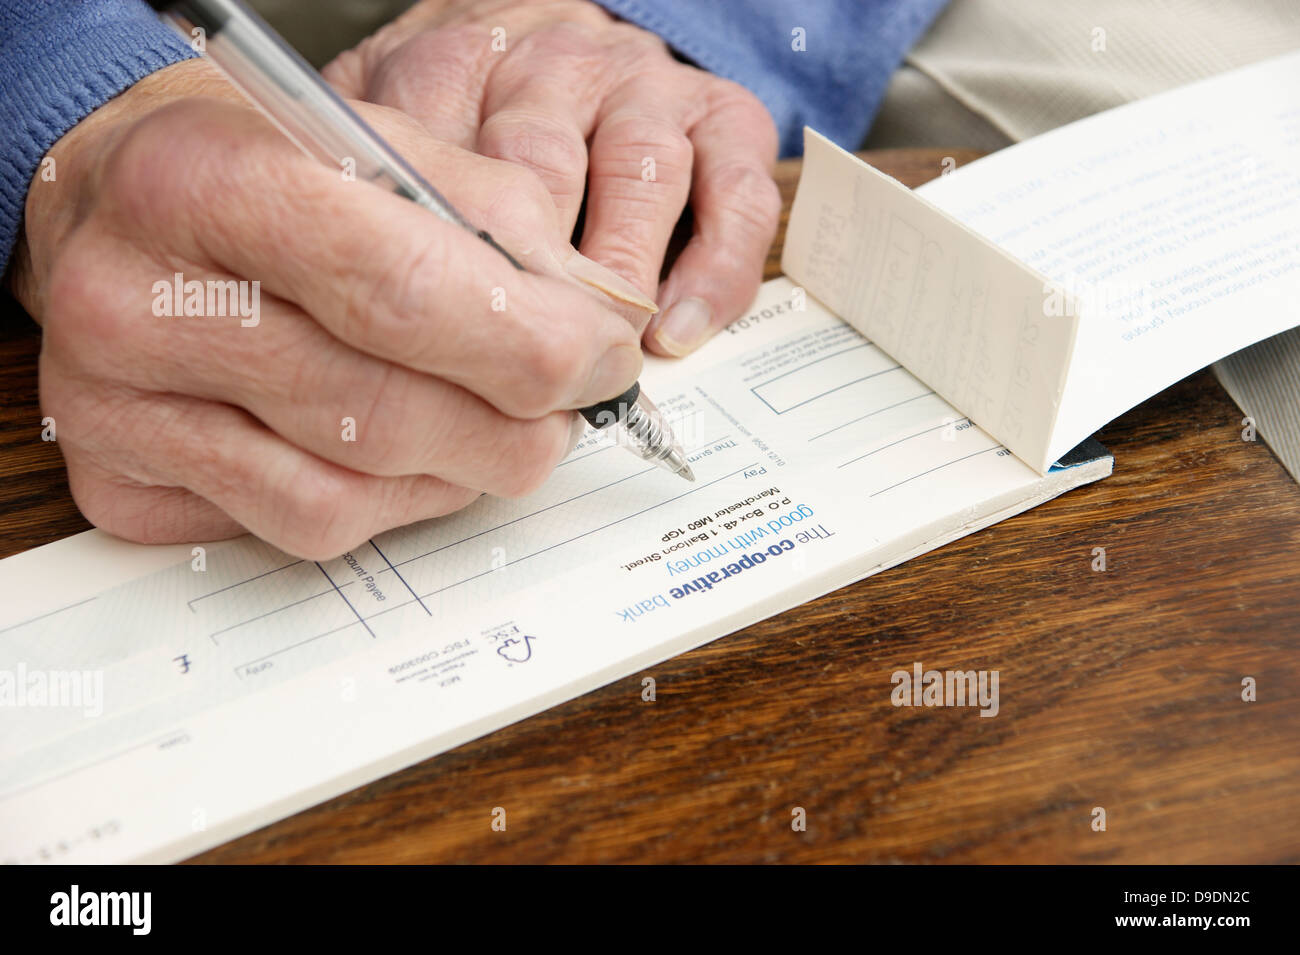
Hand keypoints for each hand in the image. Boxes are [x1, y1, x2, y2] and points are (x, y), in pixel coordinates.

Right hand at [11, 58, 650, 558]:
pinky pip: (306, 527)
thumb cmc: (254, 168)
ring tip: (500, 425)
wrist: (112, 201)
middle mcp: (137, 302)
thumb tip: (599, 318)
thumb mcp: (379, 148)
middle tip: (569, 405)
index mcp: (207, 183)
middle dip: (520, 424)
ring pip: (354, 489)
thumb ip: (498, 223)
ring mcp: (118, 408)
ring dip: (466, 468)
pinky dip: (396, 506)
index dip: (535, 342)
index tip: (605, 357)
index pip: (402, 290)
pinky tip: (419, 460)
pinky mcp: (123, 483)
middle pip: (385, 411)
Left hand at [326, 0, 781, 356]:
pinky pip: (737, 195)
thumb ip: (374, 186)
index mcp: (459, 63)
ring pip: (644, 178)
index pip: (447, 161)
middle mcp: (556, 62)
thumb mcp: (392, 125)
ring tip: (607, 356)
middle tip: (525, 375)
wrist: (560, 35)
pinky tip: (682, 328)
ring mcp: (644, 86)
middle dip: (537, 289)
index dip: (448, 269)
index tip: (441, 351)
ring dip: (627, 281)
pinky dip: (716, 270)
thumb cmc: (474, 110)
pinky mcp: (719, 115)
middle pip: (545, 172)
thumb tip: (341, 290)